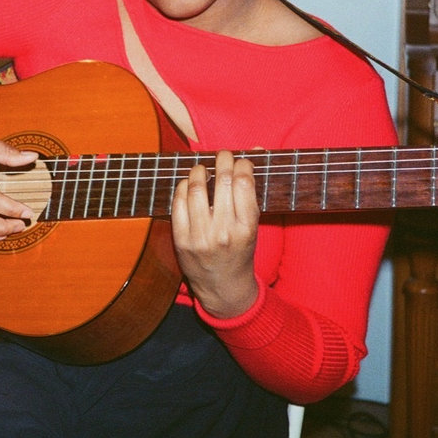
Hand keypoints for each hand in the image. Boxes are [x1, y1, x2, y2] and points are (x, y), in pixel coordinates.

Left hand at [171, 151, 259, 318]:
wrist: (222, 287)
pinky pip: (179, 203)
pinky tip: (189, 183)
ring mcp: (200, 236)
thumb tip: (258, 150)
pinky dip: (183, 187)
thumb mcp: (252, 225)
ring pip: (197, 188)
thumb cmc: (240, 251)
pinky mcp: (181, 240)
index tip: (241, 160)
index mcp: (247, 228)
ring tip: (203, 168)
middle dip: (223, 160)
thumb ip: (251, 191)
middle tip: (223, 154)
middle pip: (222, 181)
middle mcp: (224, 232)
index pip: (244, 183)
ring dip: (200, 170)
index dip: (242, 164)